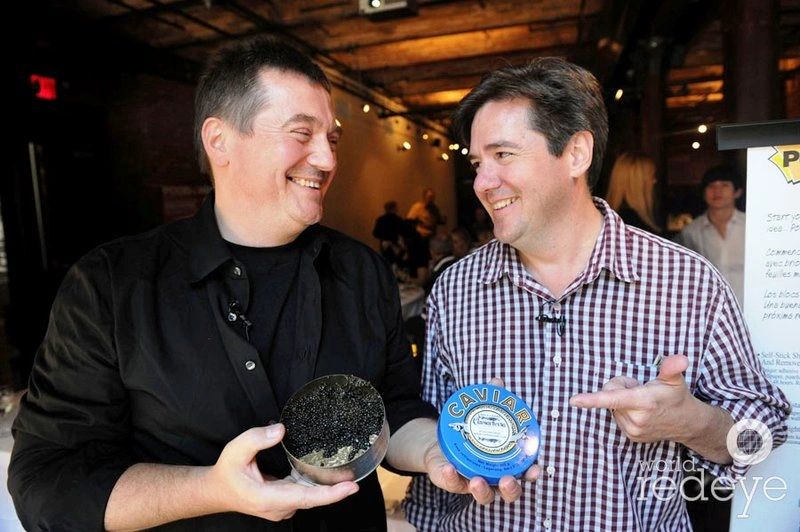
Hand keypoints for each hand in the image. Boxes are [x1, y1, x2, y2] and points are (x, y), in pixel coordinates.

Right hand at [205, 424, 358, 520]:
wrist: (218, 491)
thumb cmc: (227, 471)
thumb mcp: (235, 450)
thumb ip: (256, 438)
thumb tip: (281, 430)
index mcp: (267, 498)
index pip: (305, 498)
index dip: (330, 494)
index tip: (350, 488)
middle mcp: (279, 508)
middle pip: (313, 500)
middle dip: (335, 490)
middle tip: (356, 476)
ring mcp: (282, 508)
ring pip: (310, 498)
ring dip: (328, 488)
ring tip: (347, 474)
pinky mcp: (285, 503)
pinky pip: (306, 495)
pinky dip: (318, 487)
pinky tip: (330, 475)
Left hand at [424, 377, 540, 504]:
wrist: (440, 444)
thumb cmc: (470, 433)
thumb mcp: (480, 416)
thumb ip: (492, 401)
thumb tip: (497, 382)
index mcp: (505, 464)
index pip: (524, 473)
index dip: (531, 474)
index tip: (535, 469)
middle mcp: (494, 478)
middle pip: (509, 492)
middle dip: (511, 489)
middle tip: (508, 480)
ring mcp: (474, 483)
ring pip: (484, 495)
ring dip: (482, 490)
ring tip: (477, 480)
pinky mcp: (454, 482)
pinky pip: (453, 483)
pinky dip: (452, 477)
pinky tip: (449, 469)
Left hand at [569, 355, 698, 442]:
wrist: (687, 423)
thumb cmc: (676, 397)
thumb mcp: (675, 380)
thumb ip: (672, 367)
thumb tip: (680, 358)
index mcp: (643, 402)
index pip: (612, 399)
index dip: (591, 399)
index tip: (573, 400)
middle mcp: (636, 419)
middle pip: (609, 394)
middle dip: (621, 387)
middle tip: (640, 389)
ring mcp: (633, 431)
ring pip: (612, 407)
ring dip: (623, 401)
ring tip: (643, 402)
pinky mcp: (631, 437)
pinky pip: (616, 417)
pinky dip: (624, 412)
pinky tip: (640, 412)